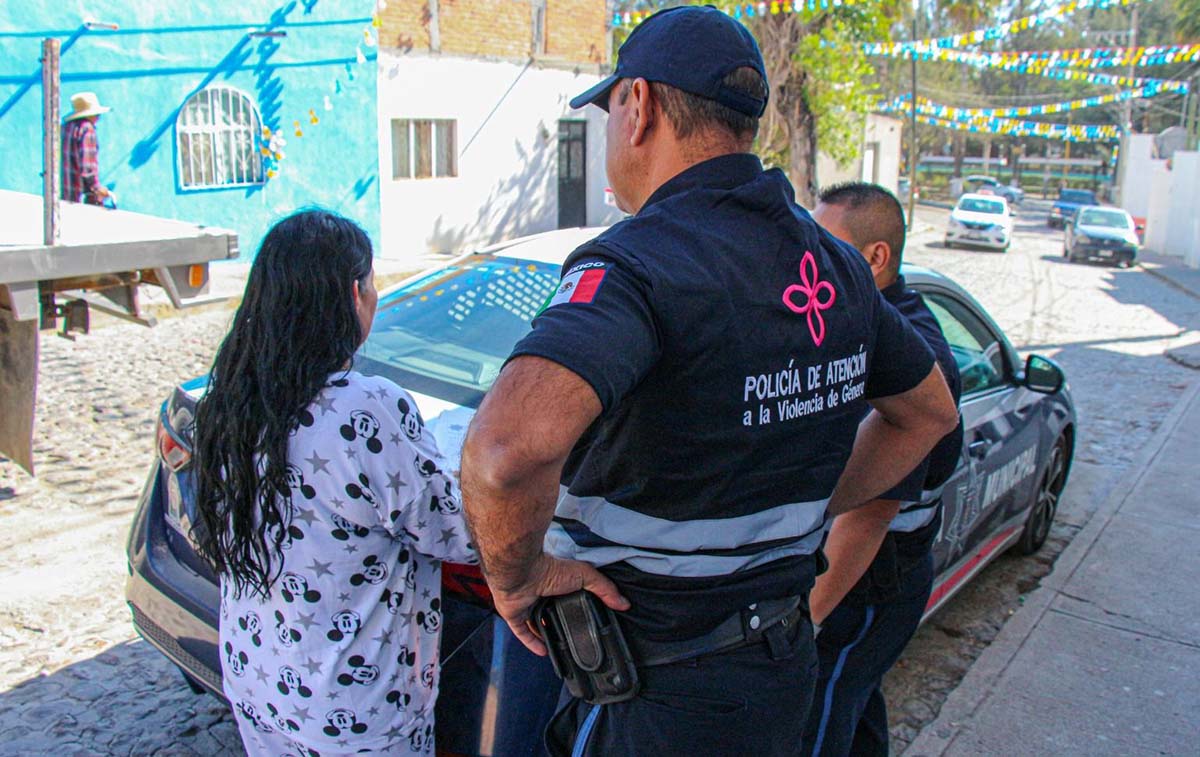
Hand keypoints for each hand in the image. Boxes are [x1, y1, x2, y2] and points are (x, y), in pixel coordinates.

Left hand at [490, 553, 629, 655]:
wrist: (521, 572)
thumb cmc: (551, 569)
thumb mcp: (585, 575)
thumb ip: (604, 588)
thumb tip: (624, 603)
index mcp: (556, 583)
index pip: (568, 598)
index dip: (576, 609)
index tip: (588, 621)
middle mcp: (540, 594)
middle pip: (552, 613)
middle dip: (561, 624)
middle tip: (575, 638)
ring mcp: (526, 605)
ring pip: (537, 623)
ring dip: (546, 634)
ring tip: (561, 648)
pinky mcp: (514, 615)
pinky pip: (522, 633)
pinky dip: (532, 643)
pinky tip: (544, 652)